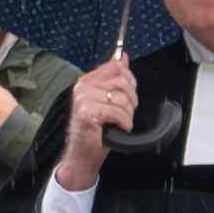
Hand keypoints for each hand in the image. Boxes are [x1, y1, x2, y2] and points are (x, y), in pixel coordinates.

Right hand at [58, 56, 136, 191]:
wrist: (83, 155)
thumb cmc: (96, 130)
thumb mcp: (107, 99)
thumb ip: (113, 77)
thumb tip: (123, 57)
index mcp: (87, 80)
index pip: (117, 66)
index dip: (129, 81)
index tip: (126, 96)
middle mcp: (83, 87)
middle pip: (122, 81)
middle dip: (130, 99)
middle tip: (123, 112)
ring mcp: (84, 98)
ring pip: (122, 98)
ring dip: (128, 114)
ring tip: (119, 122)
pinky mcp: (87, 112)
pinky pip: (118, 112)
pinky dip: (125, 123)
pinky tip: (119, 128)